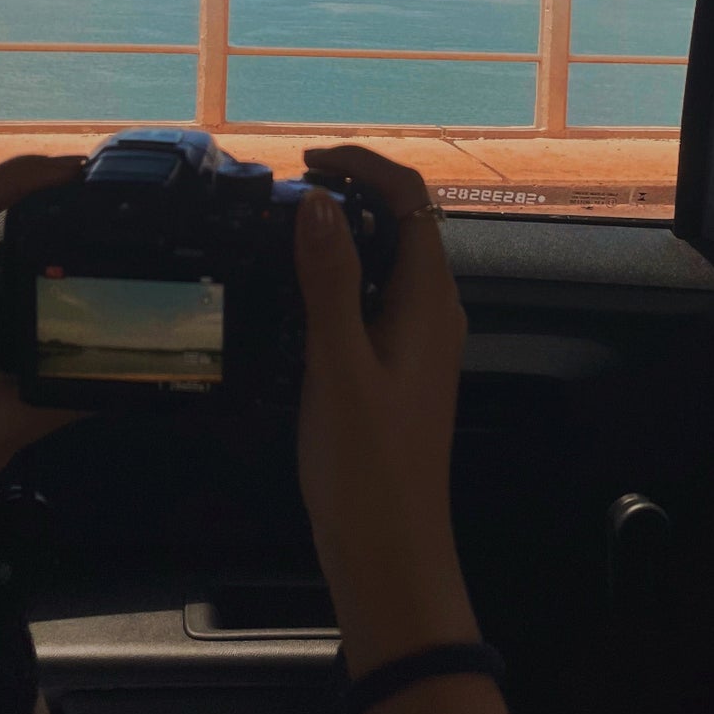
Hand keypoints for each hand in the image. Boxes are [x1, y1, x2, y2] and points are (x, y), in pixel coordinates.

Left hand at [0, 156, 85, 630]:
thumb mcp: (6, 420)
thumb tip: (140, 370)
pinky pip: (16, 309)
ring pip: (15, 274)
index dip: (14, 177)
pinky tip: (93, 318)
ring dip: (57, 273)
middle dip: (55, 219)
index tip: (71, 170)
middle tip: (114, 214)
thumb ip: (72, 389)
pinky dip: (51, 310)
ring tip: (117, 267)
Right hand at [295, 146, 471, 673]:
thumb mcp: (339, 365)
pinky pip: (371, 296)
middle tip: (285, 191)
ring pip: (384, 259)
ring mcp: (414, 339)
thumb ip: (331, 280)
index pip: (410, 199)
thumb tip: (319, 202)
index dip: (362, 165)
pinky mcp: (393, 365)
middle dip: (349, 191)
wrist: (388, 550)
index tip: (307, 162)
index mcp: (429, 301)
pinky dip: (337, 275)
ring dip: (341, 232)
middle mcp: (431, 310)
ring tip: (282, 229)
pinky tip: (295, 292)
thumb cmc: (368, 467)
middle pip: (400, 221)